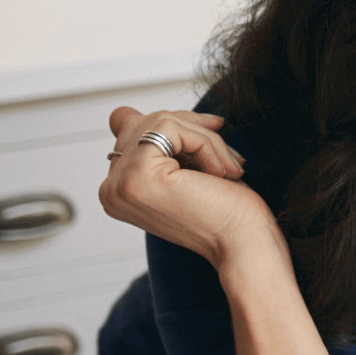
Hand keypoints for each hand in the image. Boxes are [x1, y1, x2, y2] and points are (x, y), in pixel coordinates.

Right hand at [100, 107, 279, 266]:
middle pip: (142, 122)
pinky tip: (223, 172)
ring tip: (228, 168)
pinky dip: (205, 142)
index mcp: (117, 192)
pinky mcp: (139, 175)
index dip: (176, 129)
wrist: (244, 243)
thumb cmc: (225, 211)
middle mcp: (111, 191)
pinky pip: (170, 126)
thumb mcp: (181, 167)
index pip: (131, 132)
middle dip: (192, 129)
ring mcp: (120, 183)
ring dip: (205, 138)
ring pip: (158, 121)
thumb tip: (122, 110)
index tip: (213, 139)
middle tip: (227, 159)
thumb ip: (150, 143)